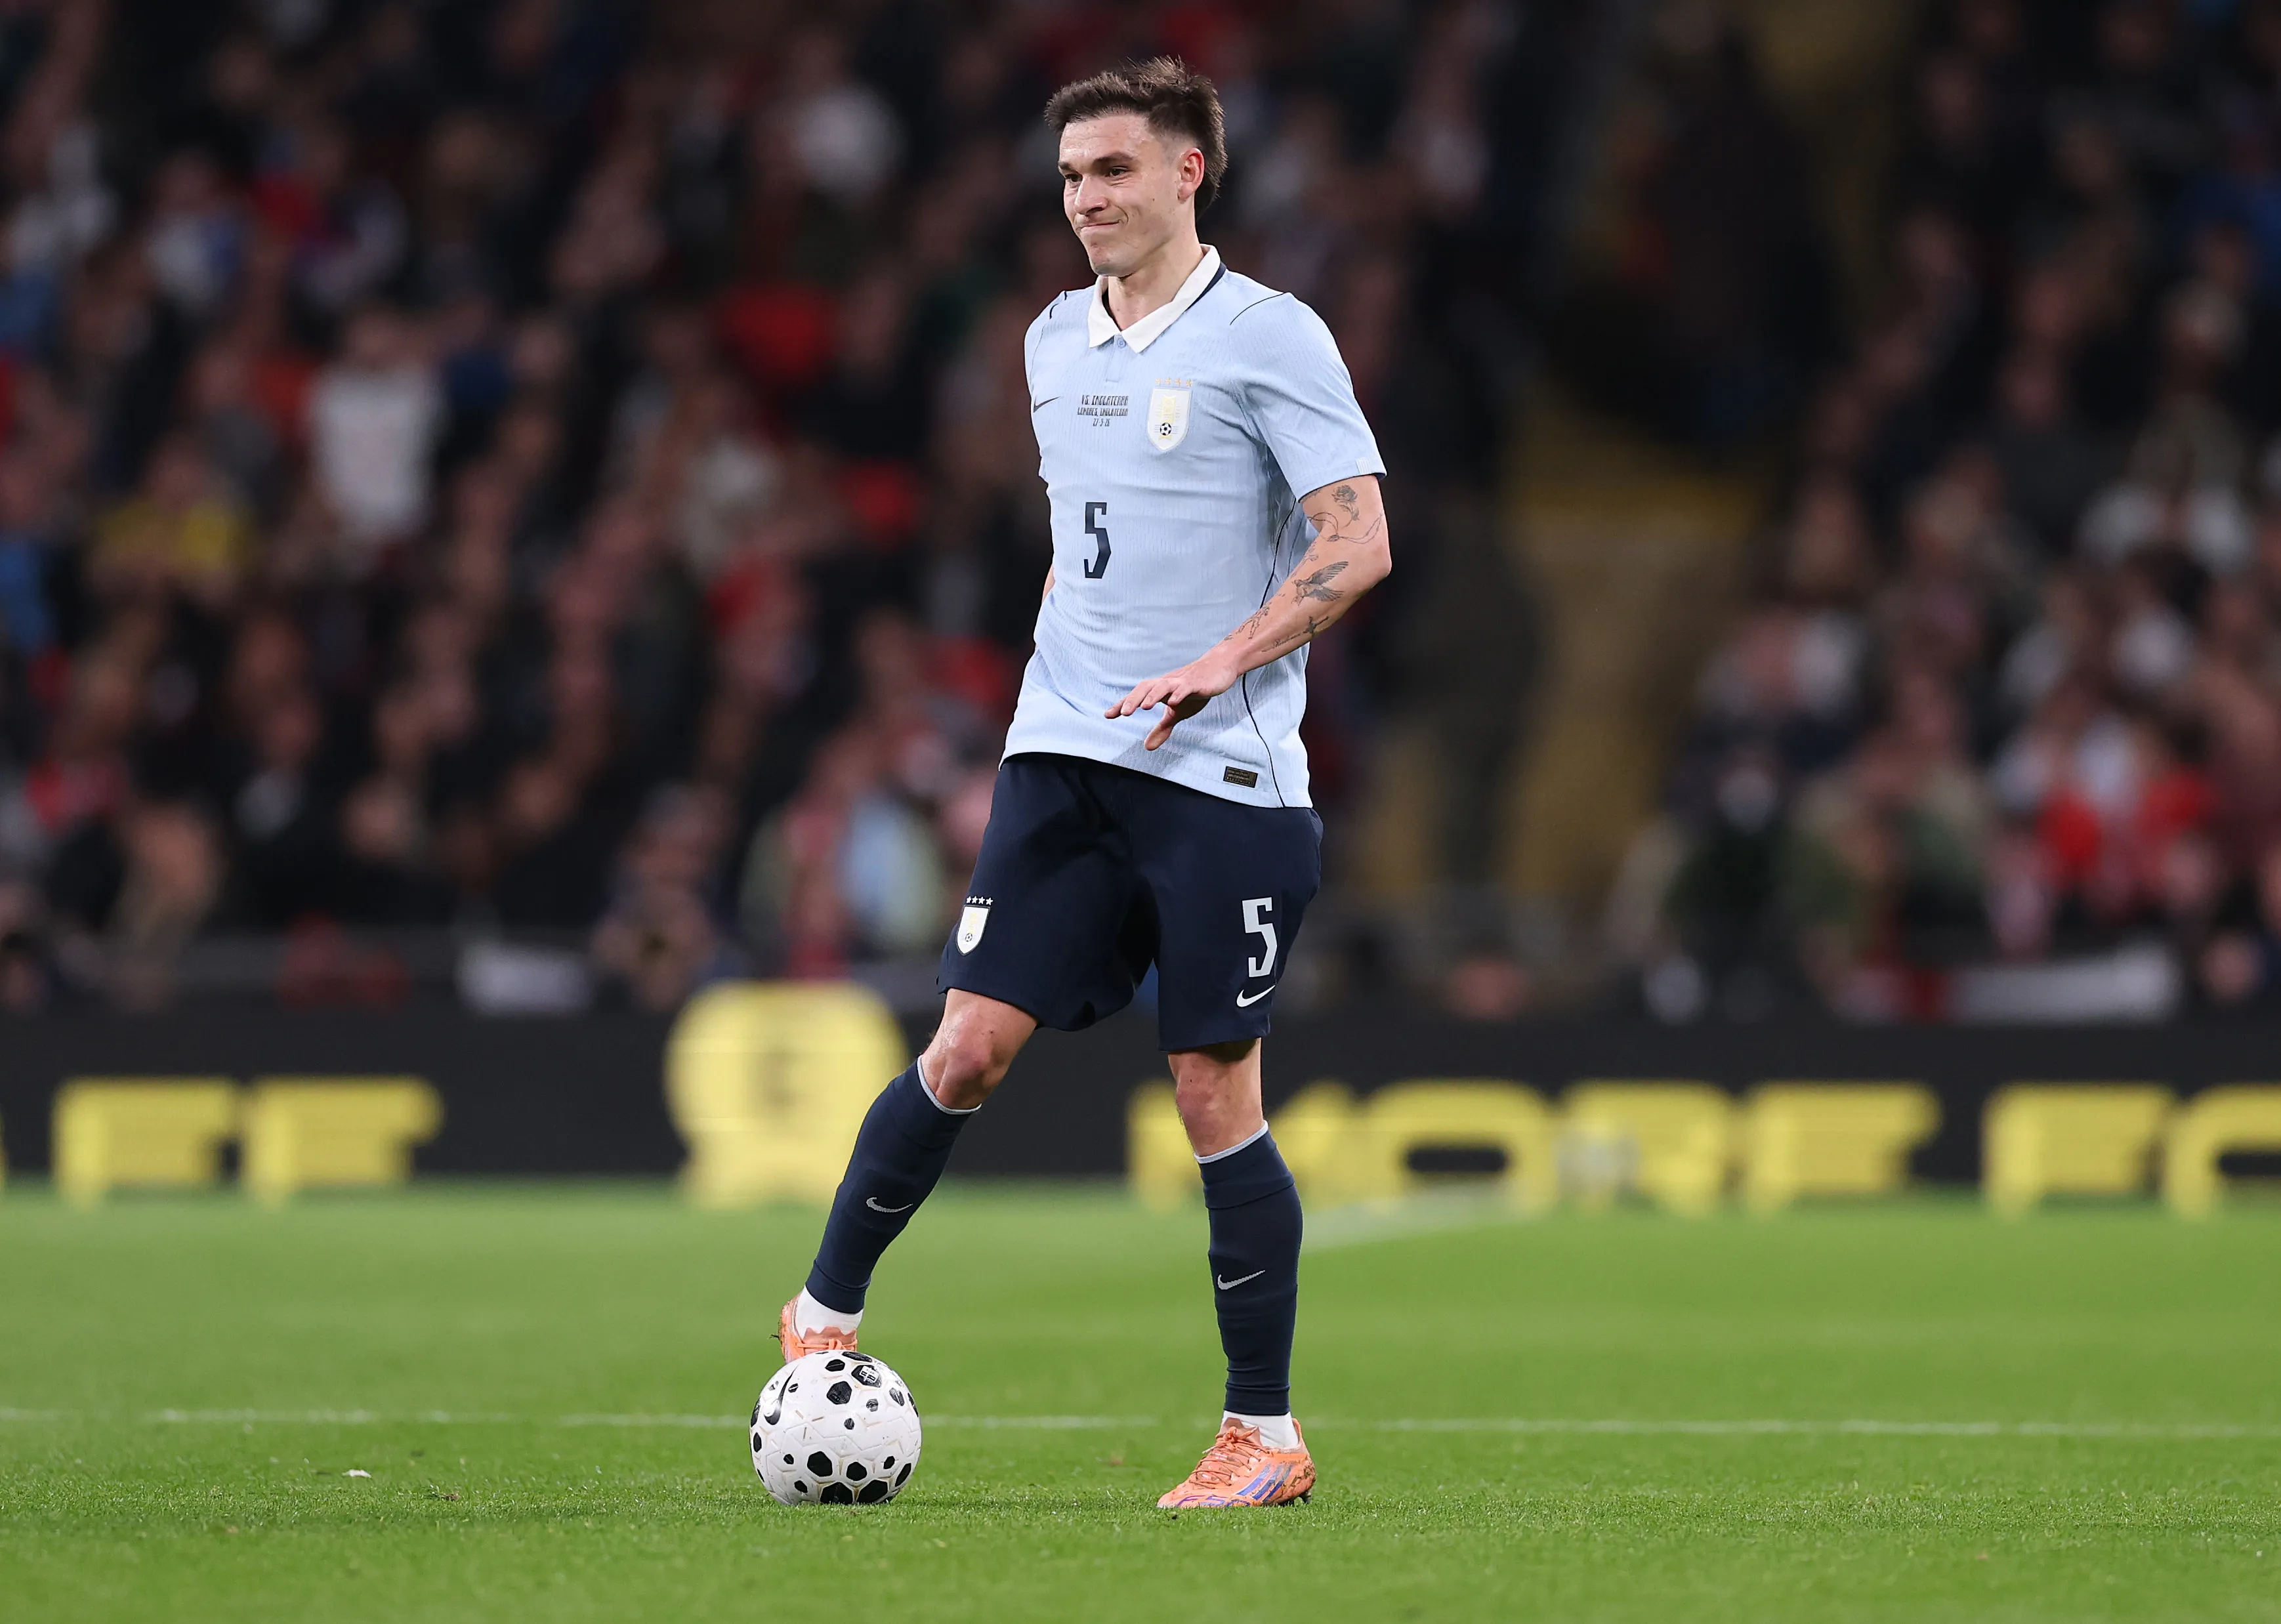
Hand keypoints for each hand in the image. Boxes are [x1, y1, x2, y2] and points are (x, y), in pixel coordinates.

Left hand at [1106, 652, 1239, 749]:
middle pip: (1146, 687)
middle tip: (1123, 713)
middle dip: (1133, 699)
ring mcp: (1181, 682)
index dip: (1122, 704)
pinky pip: (1186, 687)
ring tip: (1144, 707)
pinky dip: (1179, 693)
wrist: (1219, 669)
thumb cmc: (1195, 691)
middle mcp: (1167, 683)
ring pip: (1163, 685)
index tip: (1108, 715)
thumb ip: (1162, 729)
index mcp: (1159, 690)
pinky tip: (1174, 702)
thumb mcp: (1178, 713)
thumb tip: (1147, 747)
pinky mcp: (1196, 683)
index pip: (1137, 696)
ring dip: (1153, 695)